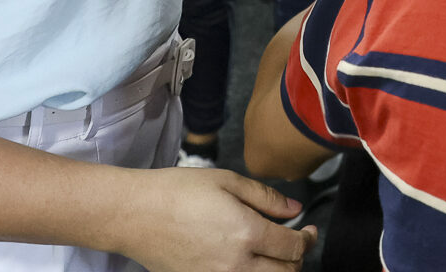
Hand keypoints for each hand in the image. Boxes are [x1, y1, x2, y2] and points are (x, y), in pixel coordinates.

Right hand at [115, 168, 313, 270]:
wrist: (135, 214)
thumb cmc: (177, 191)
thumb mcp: (226, 182)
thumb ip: (266, 197)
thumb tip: (295, 210)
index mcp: (246, 233)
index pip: (293, 247)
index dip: (308, 239)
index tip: (310, 230)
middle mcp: (235, 264)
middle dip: (297, 259)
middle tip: (295, 242)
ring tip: (275, 254)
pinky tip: (250, 262)